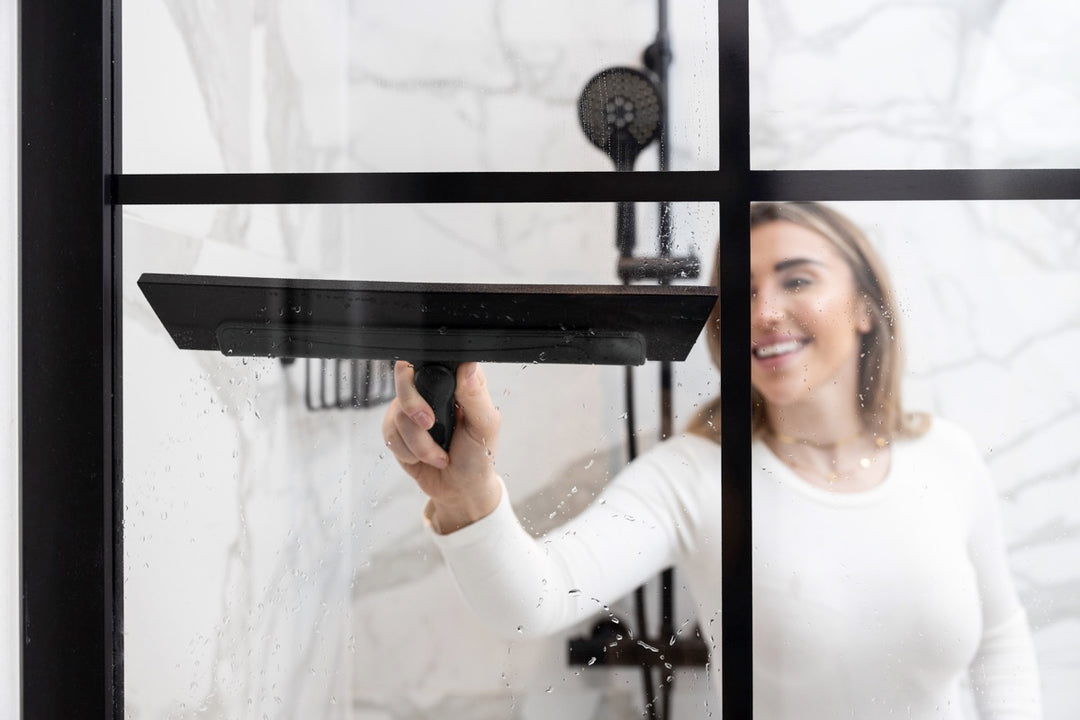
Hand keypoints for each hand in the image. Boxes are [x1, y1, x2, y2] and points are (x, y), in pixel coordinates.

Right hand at [382, 361, 502, 531]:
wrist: (459, 490)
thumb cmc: (478, 457)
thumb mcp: (484, 426)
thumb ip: (475, 395)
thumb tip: (467, 367)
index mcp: (457, 382)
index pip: (434, 358)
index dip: (428, 371)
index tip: (434, 392)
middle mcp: (432, 390)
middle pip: (404, 377)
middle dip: (413, 406)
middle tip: (429, 424)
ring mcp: (412, 408)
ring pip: (397, 412)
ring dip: (418, 442)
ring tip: (439, 455)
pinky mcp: (396, 429)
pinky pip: (389, 432)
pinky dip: (407, 451)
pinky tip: (422, 458)